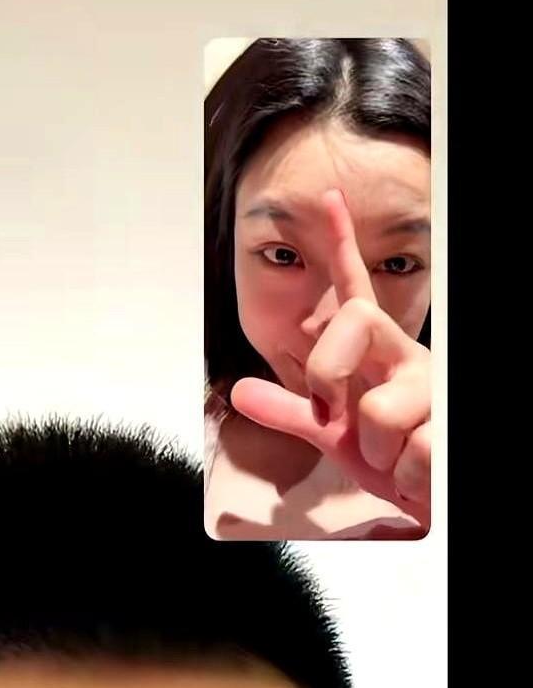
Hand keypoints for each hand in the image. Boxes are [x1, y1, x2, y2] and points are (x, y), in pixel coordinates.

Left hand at [229, 188, 430, 532]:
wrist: (427, 490)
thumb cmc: (389, 458)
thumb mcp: (334, 436)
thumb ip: (289, 412)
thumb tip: (238, 392)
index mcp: (375, 356)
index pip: (355, 293)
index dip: (342, 244)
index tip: (328, 198)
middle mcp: (407, 358)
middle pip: (355, 320)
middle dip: (327, 373)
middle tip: (335, 415)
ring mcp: (433, 386)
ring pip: (378, 411)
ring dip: (378, 452)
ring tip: (396, 456)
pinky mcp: (449, 421)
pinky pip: (408, 452)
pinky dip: (404, 475)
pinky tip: (419, 469)